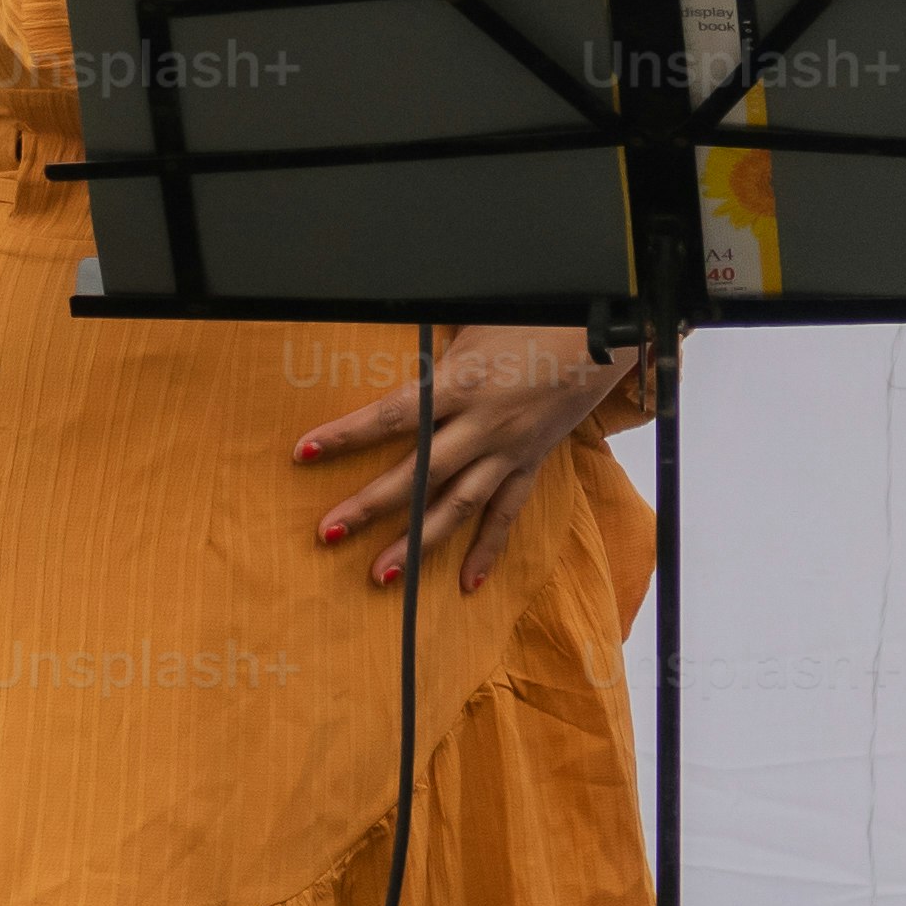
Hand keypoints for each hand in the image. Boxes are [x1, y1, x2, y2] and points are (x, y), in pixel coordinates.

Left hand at [294, 331, 635, 594]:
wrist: (601, 336)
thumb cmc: (531, 320)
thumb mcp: (472, 325)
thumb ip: (432, 352)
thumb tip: (379, 339)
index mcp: (463, 382)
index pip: (394, 415)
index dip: (348, 433)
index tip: (304, 451)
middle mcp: (483, 424)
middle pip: (420, 471)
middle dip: (372, 504)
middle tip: (328, 533)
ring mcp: (509, 449)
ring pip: (459, 503)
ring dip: (419, 542)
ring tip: (381, 576)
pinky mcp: (531, 463)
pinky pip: (507, 512)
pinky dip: (488, 549)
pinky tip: (466, 585)